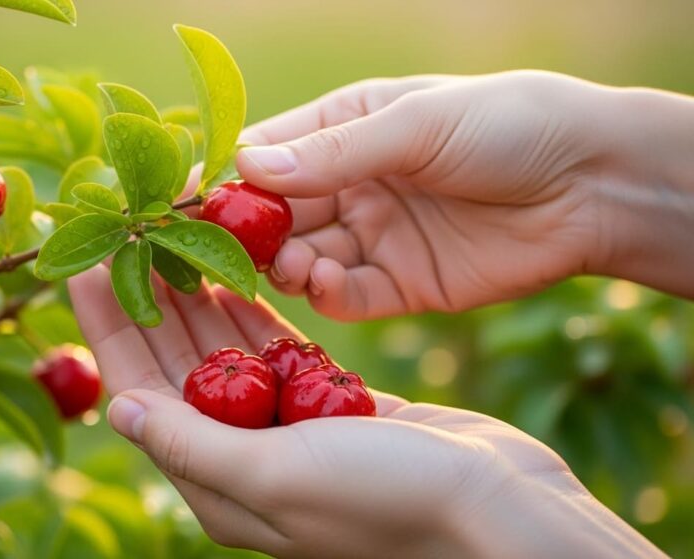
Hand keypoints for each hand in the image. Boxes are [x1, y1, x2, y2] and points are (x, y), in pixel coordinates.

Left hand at [68, 268, 662, 557]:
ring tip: (166, 241)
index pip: (141, 393)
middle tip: (122, 237)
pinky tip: (230, 274)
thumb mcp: (276, 478)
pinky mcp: (332, 406)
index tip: (81, 267)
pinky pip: (277, 351)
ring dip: (194, 300)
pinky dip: (252, 314)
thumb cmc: (387, 501)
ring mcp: (289, 430)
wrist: (498, 507)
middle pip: (177, 367)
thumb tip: (120, 407)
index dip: (107, 330)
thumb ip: (194, 444)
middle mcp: (246, 458)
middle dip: (145, 303)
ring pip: (225, 355)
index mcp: (219, 482)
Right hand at [235, 71, 693, 319]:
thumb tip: (247, 167)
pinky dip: (326, 295)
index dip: (230, 176)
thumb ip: (335, 153)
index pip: (270, 153)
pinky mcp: (401, 285)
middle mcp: (351, 184)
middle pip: (277, 213)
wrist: (594, 184)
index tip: (190, 199)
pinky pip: (347, 296)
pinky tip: (321, 285)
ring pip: (304, 259)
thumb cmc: (507, 125)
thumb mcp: (417, 126)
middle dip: (247, 232)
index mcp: (347, 128)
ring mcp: (374, 236)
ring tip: (286, 265)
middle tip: (216, 251)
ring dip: (284, 265)